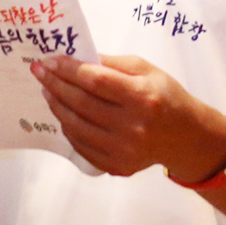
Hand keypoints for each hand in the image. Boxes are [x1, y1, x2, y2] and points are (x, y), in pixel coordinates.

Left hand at [30, 53, 225, 181]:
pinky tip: (63, 113)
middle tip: (39, 72)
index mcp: (142, 97)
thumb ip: (111, 64)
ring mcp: (124, 150)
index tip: (48, 60)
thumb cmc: (165, 96)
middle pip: (81, 103)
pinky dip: (68, 128)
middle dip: (55, 84)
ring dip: (56, 106)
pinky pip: (82, 146)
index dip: (67, 69)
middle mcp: (133, 127)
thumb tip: (75, 58)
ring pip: (76, 126)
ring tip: (48, 91)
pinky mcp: (117, 166)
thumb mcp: (146, 69)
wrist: (186, 137)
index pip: (94, 81)